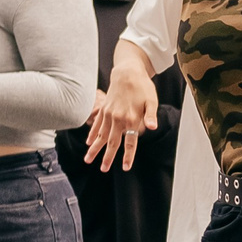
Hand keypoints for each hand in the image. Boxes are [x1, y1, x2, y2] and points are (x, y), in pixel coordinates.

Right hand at [85, 54, 158, 170]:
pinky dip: (92, 133)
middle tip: (102, 169)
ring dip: (94, 148)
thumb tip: (153, 128)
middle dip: (107, 157)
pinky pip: (97, 124)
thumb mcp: (151, 100)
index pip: (129, 142)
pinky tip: (88, 142)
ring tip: (88, 159)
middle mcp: (118, 118)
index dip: (128, 155)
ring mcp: (109, 114)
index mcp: (131, 119)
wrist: (128, 72)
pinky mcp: (104, 109)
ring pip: (101, 135)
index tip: (125, 167)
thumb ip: (151, 115)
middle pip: (112, 142)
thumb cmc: (143, 87)